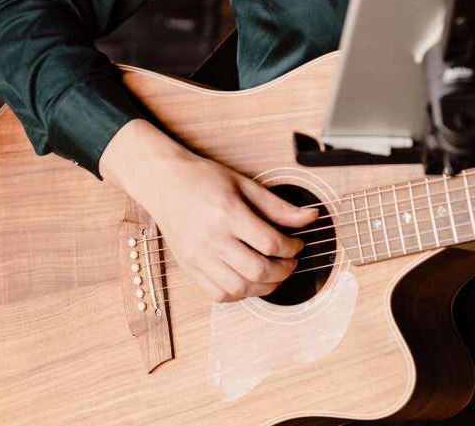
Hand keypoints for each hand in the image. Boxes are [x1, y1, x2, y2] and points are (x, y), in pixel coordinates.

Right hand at [100, 120, 317, 302]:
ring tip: (271, 274)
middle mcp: (212, 238)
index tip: (297, 244)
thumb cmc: (202, 179)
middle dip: (284, 271)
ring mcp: (198, 256)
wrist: (163, 181)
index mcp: (227, 213)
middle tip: (289, 262)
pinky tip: (247, 280)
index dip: (292, 248)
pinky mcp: (189, 267)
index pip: (270, 243)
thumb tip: (310, 217)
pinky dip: (239, 294)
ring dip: (264, 287)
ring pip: (240, 289)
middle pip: (258, 271)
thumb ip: (277, 206)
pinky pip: (219, 295)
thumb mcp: (243, 184)